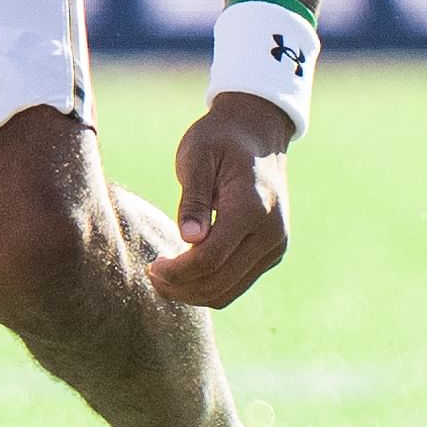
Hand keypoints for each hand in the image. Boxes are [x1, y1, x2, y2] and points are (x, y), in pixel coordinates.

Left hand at [149, 93, 293, 308]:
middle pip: (219, 282)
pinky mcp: (272, 252)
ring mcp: (275, 246)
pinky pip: (237, 284)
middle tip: (152, 276)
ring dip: (193, 293)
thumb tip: (188, 239)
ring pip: (228, 291)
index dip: (176, 272)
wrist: (257, 132)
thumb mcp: (197, 157)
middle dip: (181, 287)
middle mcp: (270, 233)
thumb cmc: (220, 139)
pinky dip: (209, 287)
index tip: (151, 266)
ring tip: (164, 279)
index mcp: (252, 208)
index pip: (210, 259)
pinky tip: (185, 273)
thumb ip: (193, 199)